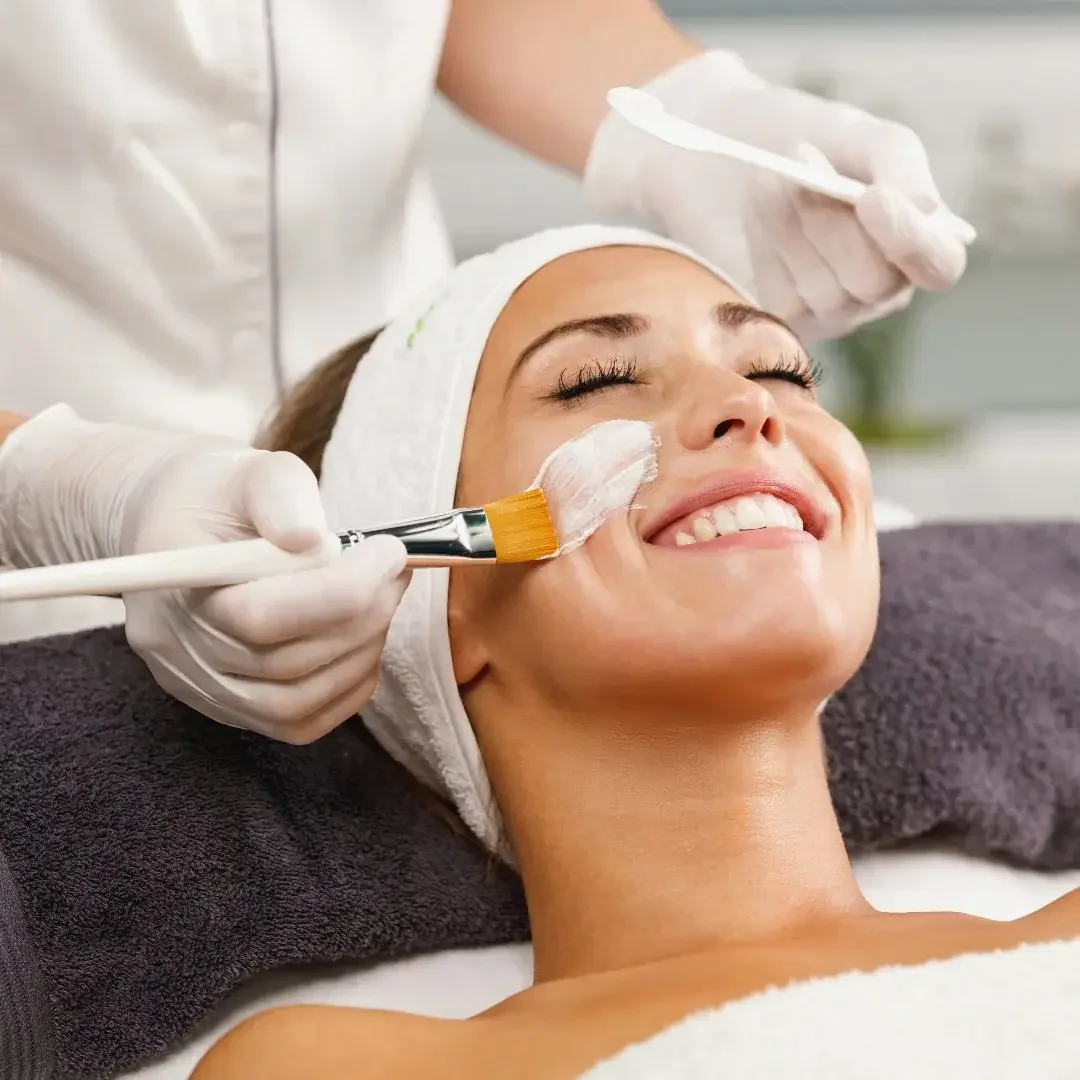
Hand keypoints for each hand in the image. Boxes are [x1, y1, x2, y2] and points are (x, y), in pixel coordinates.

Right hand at [0, 406, 408, 740]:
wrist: (178, 526)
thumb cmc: (219, 494)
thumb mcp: (250, 470)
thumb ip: (282, 495)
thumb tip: (315, 541)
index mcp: (174, 583)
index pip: (260, 617)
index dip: (340, 591)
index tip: (389, 550)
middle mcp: (178, 649)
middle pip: (284, 664)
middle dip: (362, 615)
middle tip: (395, 570)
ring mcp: (201, 686)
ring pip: (294, 703)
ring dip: (360, 652)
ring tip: (384, 598)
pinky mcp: (230, 706)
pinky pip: (299, 722)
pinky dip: (347, 686)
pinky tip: (364, 638)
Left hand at [585, 50, 967, 341]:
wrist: (722, 143)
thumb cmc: (800, 134)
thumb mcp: (858, 134)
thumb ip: (900, 167)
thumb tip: (929, 212)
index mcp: (915, 238)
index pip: (938, 266)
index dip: (910, 240)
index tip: (872, 197)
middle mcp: (879, 286)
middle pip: (874, 282)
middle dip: (832, 221)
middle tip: (800, 156)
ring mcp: (830, 309)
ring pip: (825, 291)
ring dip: (792, 225)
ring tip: (768, 176)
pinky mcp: (781, 315)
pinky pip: (783, 297)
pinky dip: (767, 246)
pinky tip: (757, 208)